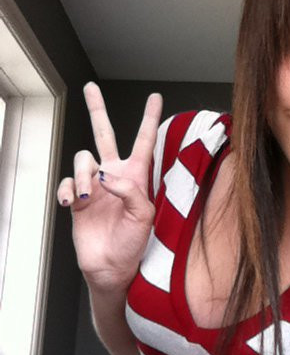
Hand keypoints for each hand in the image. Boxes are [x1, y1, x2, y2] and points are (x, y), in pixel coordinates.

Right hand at [57, 82, 161, 289]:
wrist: (111, 266)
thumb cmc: (133, 244)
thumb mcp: (143, 216)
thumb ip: (130, 190)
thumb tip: (104, 175)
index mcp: (137, 176)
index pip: (144, 141)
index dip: (150, 118)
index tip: (156, 97)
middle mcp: (114, 175)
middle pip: (104, 134)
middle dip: (97, 110)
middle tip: (91, 88)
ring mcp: (94, 186)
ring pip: (83, 160)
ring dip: (83, 175)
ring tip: (89, 197)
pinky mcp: (78, 199)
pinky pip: (67, 184)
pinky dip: (69, 190)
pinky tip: (74, 203)